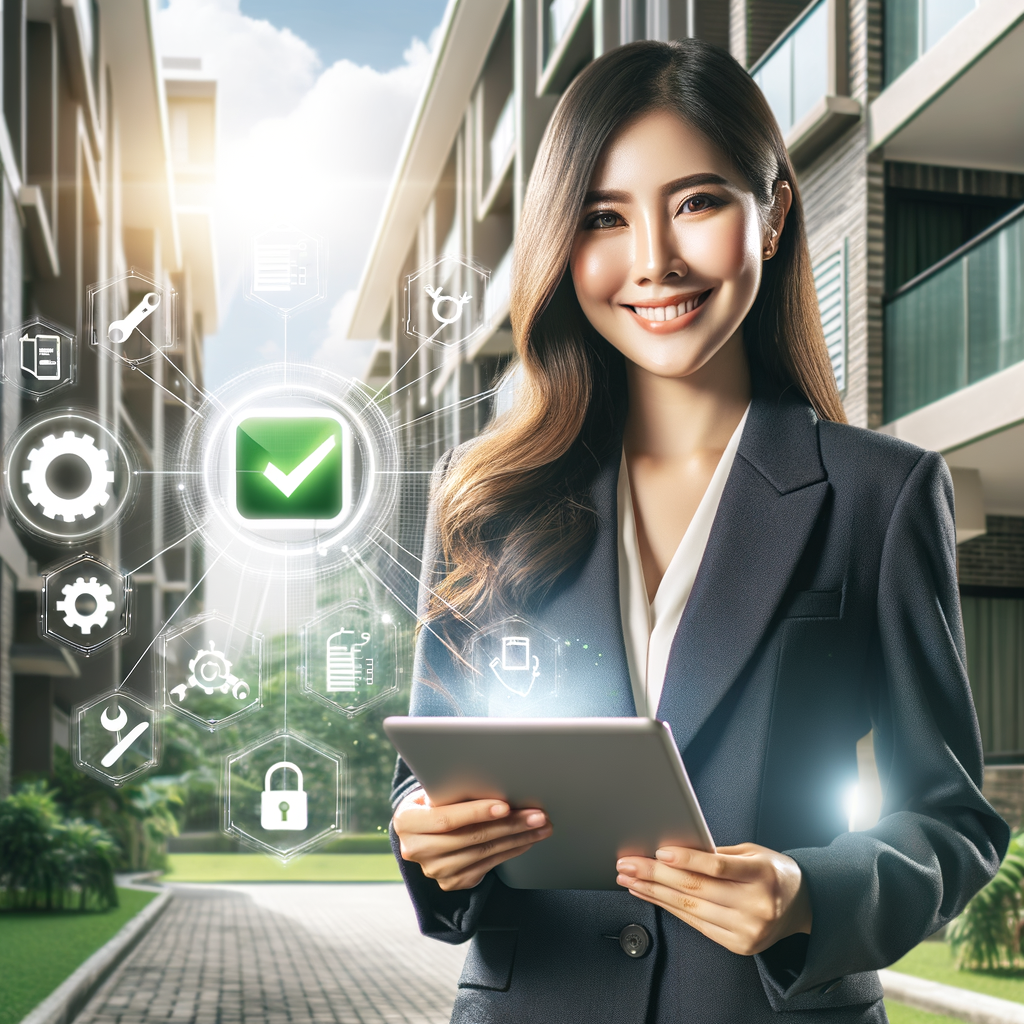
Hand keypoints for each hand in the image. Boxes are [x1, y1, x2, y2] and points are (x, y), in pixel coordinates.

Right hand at [393, 789, 551, 890]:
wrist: (422, 829)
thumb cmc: (433, 801)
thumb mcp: (433, 791)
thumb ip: (452, 791)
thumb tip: (492, 780)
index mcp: (407, 822)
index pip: (446, 818)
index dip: (477, 812)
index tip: (505, 805)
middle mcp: (416, 850)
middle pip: (471, 838)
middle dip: (509, 825)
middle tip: (537, 815)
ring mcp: (434, 870)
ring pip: (483, 853)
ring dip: (517, 839)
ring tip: (540, 826)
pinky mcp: (450, 882)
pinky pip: (487, 866)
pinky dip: (509, 852)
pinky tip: (525, 841)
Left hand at [616, 842, 811, 955]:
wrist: (802, 905)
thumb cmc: (772, 872)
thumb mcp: (753, 853)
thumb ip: (719, 853)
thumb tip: (675, 850)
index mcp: (762, 875)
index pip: (718, 867)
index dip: (686, 859)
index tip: (658, 852)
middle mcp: (757, 905)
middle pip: (696, 889)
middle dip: (655, 875)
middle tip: (628, 865)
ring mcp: (748, 929)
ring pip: (691, 909)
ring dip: (654, 893)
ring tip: (630, 880)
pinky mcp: (739, 945)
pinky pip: (696, 924)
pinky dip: (669, 909)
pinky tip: (651, 896)